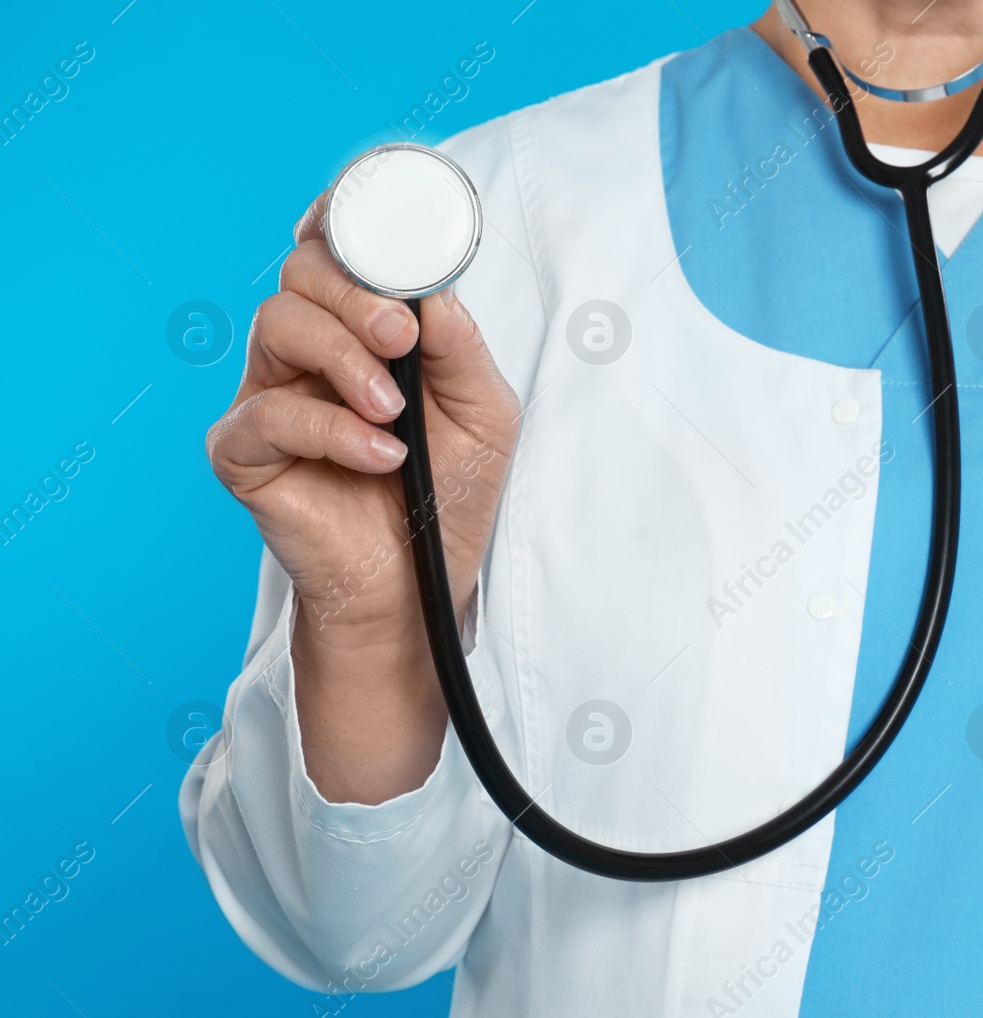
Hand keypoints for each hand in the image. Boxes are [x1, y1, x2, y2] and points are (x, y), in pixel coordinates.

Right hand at [206, 190, 519, 801]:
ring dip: (343, 358)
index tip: (372, 215)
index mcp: (362, 326)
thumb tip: (432, 291)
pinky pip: (268, 415)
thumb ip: (459, 348)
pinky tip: (379, 455)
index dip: (344, 217)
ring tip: (393, 410)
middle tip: (402, 338)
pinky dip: (330, 430)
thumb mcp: (483, 414)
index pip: (337, 248)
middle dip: (355, 294)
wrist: (422, 582)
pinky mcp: (244, 452)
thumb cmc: (448, 492)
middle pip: (303, 273)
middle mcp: (308, 349)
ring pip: (277, 325)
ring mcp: (270, 394)